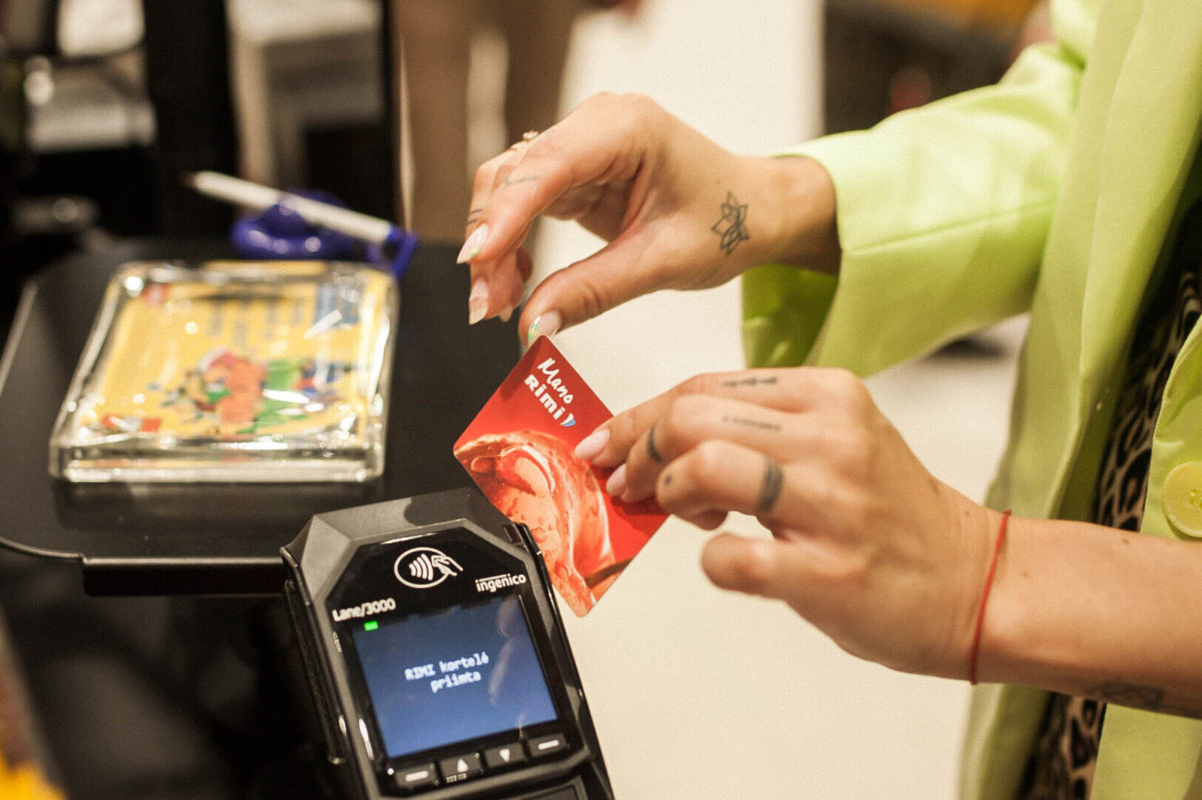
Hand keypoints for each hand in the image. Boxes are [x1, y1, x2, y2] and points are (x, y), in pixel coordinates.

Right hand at [458, 93, 837, 338]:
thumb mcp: (662, 263)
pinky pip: (523, 203)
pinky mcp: (574, 172)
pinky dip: (510, 244)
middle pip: (514, 175)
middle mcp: (596, 125)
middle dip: (491, 240)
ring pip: (508, 189)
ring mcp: (581, 145)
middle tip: (487, 305)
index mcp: (627, 128)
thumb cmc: (727, 223)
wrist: (754, 212)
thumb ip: (593, 292)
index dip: (503, 214)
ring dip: (494, 246)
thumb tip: (531, 326)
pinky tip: (518, 283)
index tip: (476, 261)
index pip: (546, 166)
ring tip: (498, 303)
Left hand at [573, 367, 997, 677]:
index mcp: (828, 393)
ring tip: (690, 517)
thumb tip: (655, 448)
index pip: (701, 385)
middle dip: (639, 453)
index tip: (606, 444)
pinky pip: (731, 556)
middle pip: (689, 417)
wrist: (972, 581)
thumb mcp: (833, 442)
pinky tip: (732, 562)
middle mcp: (831, 436)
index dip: (638, 417)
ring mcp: (832, 502)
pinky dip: (713, 562)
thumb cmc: (889, 514)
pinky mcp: (828, 570)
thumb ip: (752, 433)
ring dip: (671, 496)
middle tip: (632, 486)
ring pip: (705, 467)